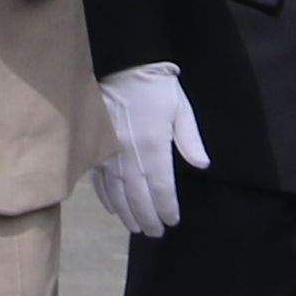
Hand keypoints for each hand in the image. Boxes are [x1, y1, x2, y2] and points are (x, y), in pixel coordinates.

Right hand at [96, 61, 202, 237]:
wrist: (120, 62)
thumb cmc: (155, 85)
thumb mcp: (180, 108)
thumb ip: (190, 139)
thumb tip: (201, 164)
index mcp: (153, 145)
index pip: (161, 188)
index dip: (166, 208)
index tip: (172, 221)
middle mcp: (128, 154)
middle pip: (138, 197)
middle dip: (148, 218)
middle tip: (155, 233)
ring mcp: (107, 153)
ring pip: (117, 194)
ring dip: (127, 214)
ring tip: (137, 228)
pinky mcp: (93, 148)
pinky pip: (99, 181)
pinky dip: (107, 199)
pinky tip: (114, 209)